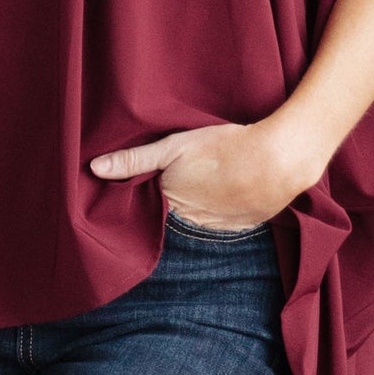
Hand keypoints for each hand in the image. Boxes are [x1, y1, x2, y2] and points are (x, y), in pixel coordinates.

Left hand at [89, 117, 314, 231]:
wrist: (279, 159)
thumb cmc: (224, 147)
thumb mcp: (174, 146)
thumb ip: (135, 160)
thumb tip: (94, 169)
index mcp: (171, 204)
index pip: (147, 211)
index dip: (144, 200)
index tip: (144, 189)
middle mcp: (191, 223)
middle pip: (172, 219)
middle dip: (169, 209)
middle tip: (178, 186)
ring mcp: (218, 228)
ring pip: (197, 224)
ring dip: (196, 212)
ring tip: (203, 189)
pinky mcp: (243, 226)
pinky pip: (223, 226)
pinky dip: (220, 214)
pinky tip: (225, 195)